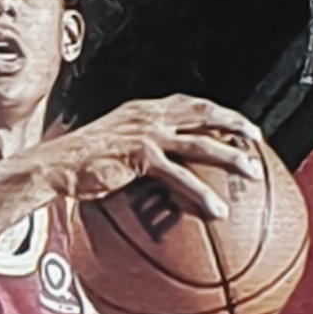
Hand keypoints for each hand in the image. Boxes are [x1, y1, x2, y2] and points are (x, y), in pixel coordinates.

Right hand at [41, 94, 267, 223]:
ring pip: (201, 142)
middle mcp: (149, 115)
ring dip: (231, 156)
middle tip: (257, 139)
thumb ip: (134, 151)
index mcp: (144, 110)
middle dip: (234, 123)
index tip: (237, 123)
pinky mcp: (141, 155)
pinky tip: (217, 210)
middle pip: (203, 114)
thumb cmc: (78, 163)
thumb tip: (150, 171)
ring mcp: (147, 133)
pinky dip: (201, 193)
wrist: (56, 165)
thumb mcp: (111, 148)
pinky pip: (180, 176)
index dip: (216, 112)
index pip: (189, 104)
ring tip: (253, 171)